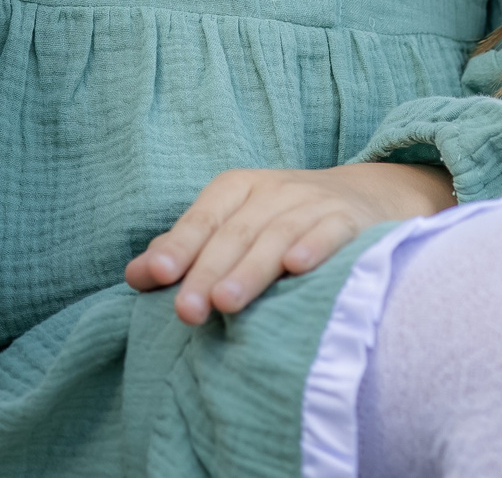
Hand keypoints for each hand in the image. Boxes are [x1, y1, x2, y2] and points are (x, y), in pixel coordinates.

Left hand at [125, 163, 455, 324]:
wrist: (365, 199)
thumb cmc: (282, 221)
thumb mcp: (234, 224)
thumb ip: (188, 249)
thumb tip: (136, 275)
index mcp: (237, 189)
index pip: (203, 218)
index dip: (179, 245)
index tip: (158, 276)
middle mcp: (273, 191)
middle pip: (235, 232)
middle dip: (208, 271)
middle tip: (186, 312)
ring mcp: (313, 203)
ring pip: (277, 235)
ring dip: (251, 269)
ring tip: (227, 303)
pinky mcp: (350, 220)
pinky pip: (330, 232)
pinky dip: (314, 246)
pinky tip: (298, 267)